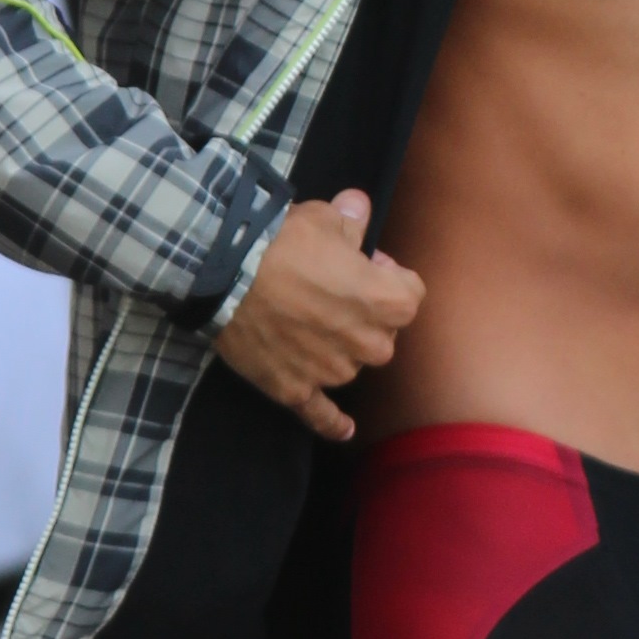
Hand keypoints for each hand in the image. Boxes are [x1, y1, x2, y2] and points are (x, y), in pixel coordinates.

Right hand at [212, 189, 423, 443]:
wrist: (227, 276)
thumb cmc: (283, 243)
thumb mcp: (324, 218)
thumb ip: (351, 219)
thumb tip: (358, 208)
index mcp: (388, 302)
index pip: (411, 293)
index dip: (388, 276)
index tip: (363, 263)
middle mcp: (369, 344)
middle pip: (383, 334)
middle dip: (365, 315)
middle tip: (330, 291)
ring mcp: (333, 371)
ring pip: (351, 365)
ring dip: (339, 349)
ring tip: (305, 321)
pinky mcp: (297, 389)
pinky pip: (321, 414)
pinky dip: (332, 422)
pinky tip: (345, 430)